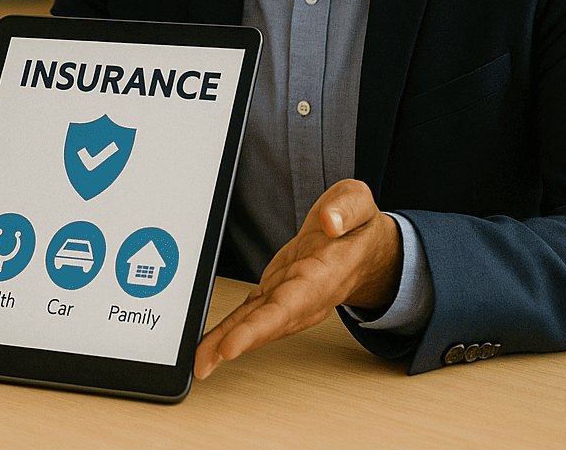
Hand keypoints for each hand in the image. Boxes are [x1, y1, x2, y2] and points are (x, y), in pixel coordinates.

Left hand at [195, 179, 399, 379]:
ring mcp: (288, 298)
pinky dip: (228, 331)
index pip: (288, 305)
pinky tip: (209, 346)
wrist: (366, 249)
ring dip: (226, 343)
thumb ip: (345, 210)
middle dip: (234, 342)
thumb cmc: (358, 228)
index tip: (233, 345)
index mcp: (322, 276)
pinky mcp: (275, 294)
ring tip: (199, 361)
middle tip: (202, 362)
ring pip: (255, 324)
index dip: (259, 327)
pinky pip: (250, 315)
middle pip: (267, 324)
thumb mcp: (358, 204)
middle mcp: (304, 296)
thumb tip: (330, 221)